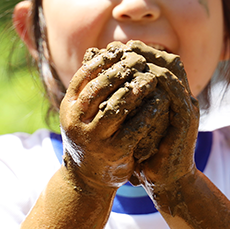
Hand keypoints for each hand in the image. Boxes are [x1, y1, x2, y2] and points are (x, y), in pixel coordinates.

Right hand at [60, 42, 165, 188]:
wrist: (86, 178)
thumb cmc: (89, 136)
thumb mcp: (82, 112)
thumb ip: (89, 86)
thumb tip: (96, 49)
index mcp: (68, 107)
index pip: (84, 76)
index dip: (103, 61)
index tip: (121, 50)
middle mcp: (76, 121)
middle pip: (100, 88)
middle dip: (122, 70)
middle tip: (140, 59)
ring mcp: (93, 137)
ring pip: (116, 106)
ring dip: (137, 89)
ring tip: (153, 78)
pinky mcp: (112, 151)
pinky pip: (134, 128)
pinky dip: (149, 113)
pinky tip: (161, 103)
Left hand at [126, 41, 199, 188]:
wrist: (165, 180)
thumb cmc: (144, 151)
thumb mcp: (131, 121)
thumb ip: (124, 99)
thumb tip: (102, 80)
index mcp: (170, 95)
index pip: (158, 62)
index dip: (138, 51)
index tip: (114, 48)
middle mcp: (182, 97)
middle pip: (168, 61)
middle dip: (144, 52)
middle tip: (121, 46)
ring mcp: (187, 108)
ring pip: (173, 74)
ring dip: (150, 63)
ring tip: (128, 57)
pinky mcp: (187, 122)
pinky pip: (176, 96)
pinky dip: (160, 84)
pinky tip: (142, 79)